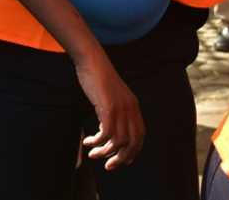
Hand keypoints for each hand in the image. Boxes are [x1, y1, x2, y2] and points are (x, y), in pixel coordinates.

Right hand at [76, 52, 144, 169]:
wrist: (93, 61)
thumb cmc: (99, 78)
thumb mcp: (112, 97)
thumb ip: (115, 112)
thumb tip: (109, 133)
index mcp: (134, 106)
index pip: (140, 135)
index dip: (133, 151)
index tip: (122, 161)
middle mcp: (130, 109)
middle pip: (132, 143)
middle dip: (121, 158)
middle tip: (108, 166)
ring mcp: (120, 109)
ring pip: (119, 142)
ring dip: (105, 152)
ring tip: (93, 154)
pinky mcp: (109, 108)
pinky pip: (106, 134)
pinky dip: (97, 142)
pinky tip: (88, 141)